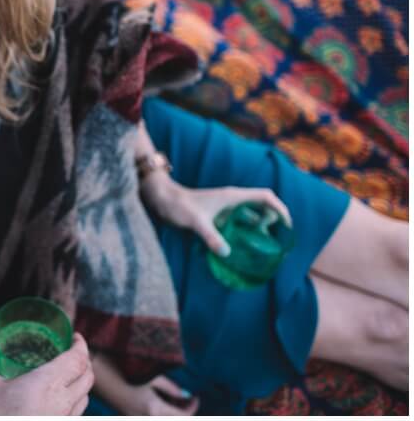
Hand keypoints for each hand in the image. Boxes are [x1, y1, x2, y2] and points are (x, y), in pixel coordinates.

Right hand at [0, 325, 93, 415]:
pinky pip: (76, 415)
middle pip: (88, 377)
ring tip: (66, 374)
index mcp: (48, 385)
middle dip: (84, 361)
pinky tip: (57, 401)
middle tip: (70, 351)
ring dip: (82, 382)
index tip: (74, 336)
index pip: (78, 360)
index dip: (81, 344)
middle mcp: (62, 404)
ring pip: (85, 398)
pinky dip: (75, 401)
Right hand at [122, 375, 199, 414]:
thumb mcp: (151, 377)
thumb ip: (170, 388)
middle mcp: (148, 419)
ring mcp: (139, 420)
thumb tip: (185, 395)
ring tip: (171, 399)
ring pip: (164, 419)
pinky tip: (159, 401)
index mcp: (154, 409)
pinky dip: (161, 413)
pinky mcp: (132, 417)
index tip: (195, 397)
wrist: (101, 377)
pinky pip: (153, 418)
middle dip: (183, 411)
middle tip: (184, 398)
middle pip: (174, 420)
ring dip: (171, 413)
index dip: (192, 407)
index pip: (182, 416)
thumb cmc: (126, 372)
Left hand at [140, 170, 291, 257]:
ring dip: (258, 228)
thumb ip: (211, 236)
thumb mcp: (195, 222)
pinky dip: (243, 232)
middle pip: (262, 206)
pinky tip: (240, 247)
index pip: (265, 196)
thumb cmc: (178, 205)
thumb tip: (227, 253)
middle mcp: (232, 200)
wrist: (161, 199)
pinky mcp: (216, 215)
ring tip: (262, 247)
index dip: (280, 208)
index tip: (287, 226)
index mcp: (233, 196)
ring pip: (249, 216)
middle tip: (274, 242)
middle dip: (272, 221)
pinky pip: (237, 222)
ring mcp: (224, 207)